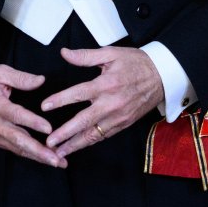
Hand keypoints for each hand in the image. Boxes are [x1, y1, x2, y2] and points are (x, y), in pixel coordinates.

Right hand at [0, 64, 65, 167]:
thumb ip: (21, 78)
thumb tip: (41, 81)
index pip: (16, 115)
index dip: (33, 122)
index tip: (49, 129)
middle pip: (18, 140)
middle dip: (39, 151)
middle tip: (57, 160)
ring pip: (17, 148)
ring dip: (37, 156)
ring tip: (56, 162)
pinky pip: (12, 148)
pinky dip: (28, 153)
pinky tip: (42, 157)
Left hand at [40, 46, 162, 156]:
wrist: (163, 76)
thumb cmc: (136, 63)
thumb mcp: (111, 53)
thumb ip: (86, 56)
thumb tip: (64, 53)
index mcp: (106, 84)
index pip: (78, 94)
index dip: (60, 100)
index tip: (45, 106)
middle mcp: (111, 103)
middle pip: (84, 121)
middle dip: (65, 133)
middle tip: (49, 142)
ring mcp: (118, 116)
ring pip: (93, 134)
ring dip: (75, 144)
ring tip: (59, 153)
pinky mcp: (124, 124)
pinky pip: (103, 136)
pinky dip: (89, 143)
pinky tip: (77, 147)